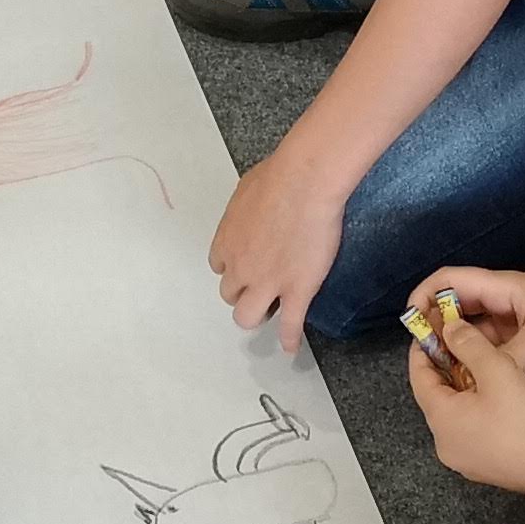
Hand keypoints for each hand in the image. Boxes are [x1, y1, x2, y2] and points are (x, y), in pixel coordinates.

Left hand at [208, 141, 348, 353]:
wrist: (304, 183)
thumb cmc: (278, 176)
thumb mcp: (248, 189)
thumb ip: (247, 210)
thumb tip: (255, 207)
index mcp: (227, 241)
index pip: (220, 267)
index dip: (233, 268)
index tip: (244, 266)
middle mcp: (240, 267)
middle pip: (230, 295)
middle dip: (243, 292)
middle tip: (259, 287)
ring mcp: (267, 282)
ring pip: (247, 317)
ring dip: (256, 315)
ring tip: (269, 313)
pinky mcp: (296, 291)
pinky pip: (289, 324)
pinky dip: (288, 339)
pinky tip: (290, 347)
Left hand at [404, 315, 524, 493]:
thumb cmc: (523, 419)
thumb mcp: (496, 369)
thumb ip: (468, 344)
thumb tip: (449, 329)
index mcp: (440, 418)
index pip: (418, 376)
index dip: (422, 349)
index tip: (430, 330)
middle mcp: (443, 442)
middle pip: (433, 396)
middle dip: (443, 368)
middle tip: (458, 344)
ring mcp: (460, 459)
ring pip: (451, 414)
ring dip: (459, 390)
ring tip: (478, 369)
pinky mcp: (480, 467)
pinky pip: (466, 431)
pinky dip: (472, 411)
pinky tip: (492, 400)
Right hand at [408, 263, 524, 377]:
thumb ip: (505, 359)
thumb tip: (474, 379)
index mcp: (504, 289)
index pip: (452, 280)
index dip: (426, 295)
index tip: (411, 323)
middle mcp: (506, 306)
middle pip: (460, 311)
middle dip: (438, 330)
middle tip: (424, 361)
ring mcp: (519, 328)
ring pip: (477, 338)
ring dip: (460, 353)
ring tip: (444, 379)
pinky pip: (497, 357)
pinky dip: (482, 367)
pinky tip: (473, 387)